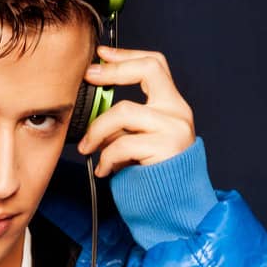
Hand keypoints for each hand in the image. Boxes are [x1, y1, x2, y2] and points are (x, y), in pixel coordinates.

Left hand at [76, 46, 195, 175]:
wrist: (175, 211)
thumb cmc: (154, 177)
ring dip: (97, 130)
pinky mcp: (164, 151)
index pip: (154, 65)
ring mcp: (173, 130)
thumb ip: (128, 122)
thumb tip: (96, 106)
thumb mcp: (142, 141)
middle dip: (114, 70)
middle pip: (146, 71)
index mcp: (173, 106)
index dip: (126, 55)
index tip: (101, 55)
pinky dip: (106, 157)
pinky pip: (122, 144)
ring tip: (88, 148)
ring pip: (123, 112)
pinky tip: (104, 169)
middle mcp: (178, 112)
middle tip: (89, 78)